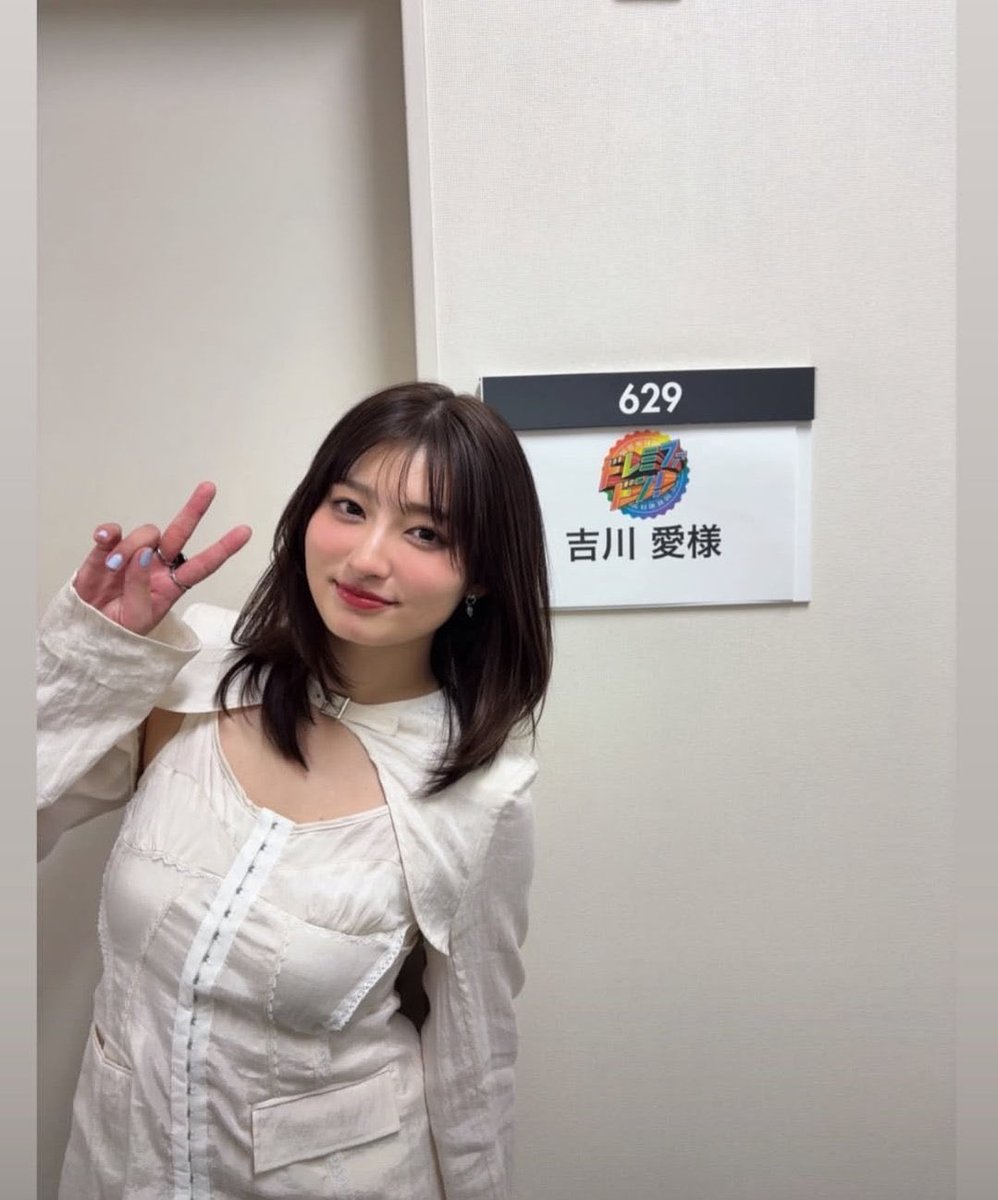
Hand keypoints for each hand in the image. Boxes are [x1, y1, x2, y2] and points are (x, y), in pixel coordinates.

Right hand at [73, 482, 252, 635]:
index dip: (223, 548)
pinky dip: (109, 532)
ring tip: (113, 568)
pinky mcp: (107, 550)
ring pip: (145, 534)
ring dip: (130, 547)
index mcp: (172, 585)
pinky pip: (113, 532)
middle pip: (179, 533)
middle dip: (195, 510)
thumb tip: (143, 553)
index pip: (203, 565)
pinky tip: (103, 538)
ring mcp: (133, 555)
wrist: (87, 630)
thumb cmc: (120, 629)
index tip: (245, 531)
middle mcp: (157, 565)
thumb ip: (140, 586)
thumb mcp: (137, 618)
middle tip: (210, 488)